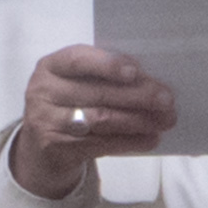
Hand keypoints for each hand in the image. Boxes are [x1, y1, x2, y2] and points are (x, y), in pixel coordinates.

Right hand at [10, 45, 175, 198]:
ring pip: (100, 120)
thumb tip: (150, 80)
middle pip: (97, 93)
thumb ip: (102, 76)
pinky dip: (129, 141)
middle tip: (167, 99)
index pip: (79, 60)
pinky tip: (150, 138)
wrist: (40, 142)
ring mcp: (48, 121)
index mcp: (51, 66)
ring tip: (165, 120)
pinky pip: (100, 144)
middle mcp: (44, 91)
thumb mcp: (75, 81)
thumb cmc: (68, 100)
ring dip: (138, 120)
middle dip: (137, 96)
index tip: (135, 71)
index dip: (108, 65)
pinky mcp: (57, 147)